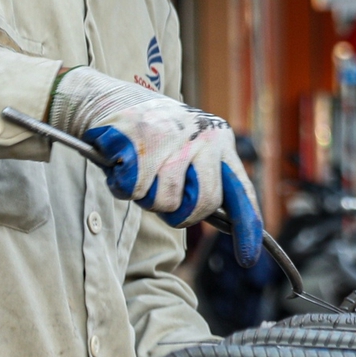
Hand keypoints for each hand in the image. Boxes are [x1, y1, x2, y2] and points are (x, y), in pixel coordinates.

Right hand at [48, 67, 263, 265]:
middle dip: (180, 214)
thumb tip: (226, 219)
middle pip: (202, 204)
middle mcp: (202, 135)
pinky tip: (121, 164)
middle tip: (162, 197)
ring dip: (146, 196)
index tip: (248, 258)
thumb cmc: (151, 135)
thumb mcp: (188, 147)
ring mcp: (171, 134)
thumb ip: (206, 178)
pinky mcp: (137, 136)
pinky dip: (121, 185)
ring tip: (139, 171)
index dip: (247, 226)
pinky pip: (133, 189)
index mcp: (219, 140)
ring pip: (164, 201)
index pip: (240, 191)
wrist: (107, 98)